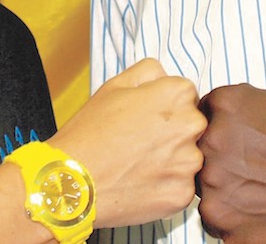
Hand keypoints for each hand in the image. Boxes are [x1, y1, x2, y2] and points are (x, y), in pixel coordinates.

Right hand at [49, 58, 204, 227]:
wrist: (71, 180)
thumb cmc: (90, 131)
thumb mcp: (115, 85)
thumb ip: (149, 71)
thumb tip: (165, 77)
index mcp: (176, 94)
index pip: (187, 96)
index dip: (165, 107)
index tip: (147, 119)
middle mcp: (190, 125)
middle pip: (194, 126)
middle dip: (174, 133)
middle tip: (142, 144)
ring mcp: (188, 162)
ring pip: (190, 158)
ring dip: (173, 162)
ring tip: (140, 166)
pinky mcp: (182, 194)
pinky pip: (183, 187)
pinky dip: (166, 187)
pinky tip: (142, 184)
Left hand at [196, 84, 265, 242]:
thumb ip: (244, 100)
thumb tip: (223, 107)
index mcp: (227, 106)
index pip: (202, 111)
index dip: (219, 124)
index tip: (235, 136)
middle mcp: (213, 141)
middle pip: (199, 148)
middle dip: (220, 156)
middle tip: (251, 165)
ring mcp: (213, 183)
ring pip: (204, 184)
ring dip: (225, 187)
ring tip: (259, 188)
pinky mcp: (219, 220)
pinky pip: (214, 216)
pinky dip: (232, 216)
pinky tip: (259, 209)